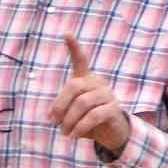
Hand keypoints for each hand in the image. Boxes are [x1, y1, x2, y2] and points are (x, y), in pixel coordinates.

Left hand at [48, 34, 130, 154]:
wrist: (110, 134)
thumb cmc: (87, 120)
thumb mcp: (71, 113)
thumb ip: (62, 110)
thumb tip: (53, 116)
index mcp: (86, 80)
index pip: (80, 60)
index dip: (74, 47)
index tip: (66, 33)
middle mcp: (98, 83)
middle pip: (74, 86)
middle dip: (60, 105)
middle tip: (54, 122)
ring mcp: (108, 94)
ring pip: (82, 104)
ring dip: (69, 121)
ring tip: (64, 133)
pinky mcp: (114, 109)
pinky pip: (94, 116)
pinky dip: (81, 127)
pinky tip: (75, 135)